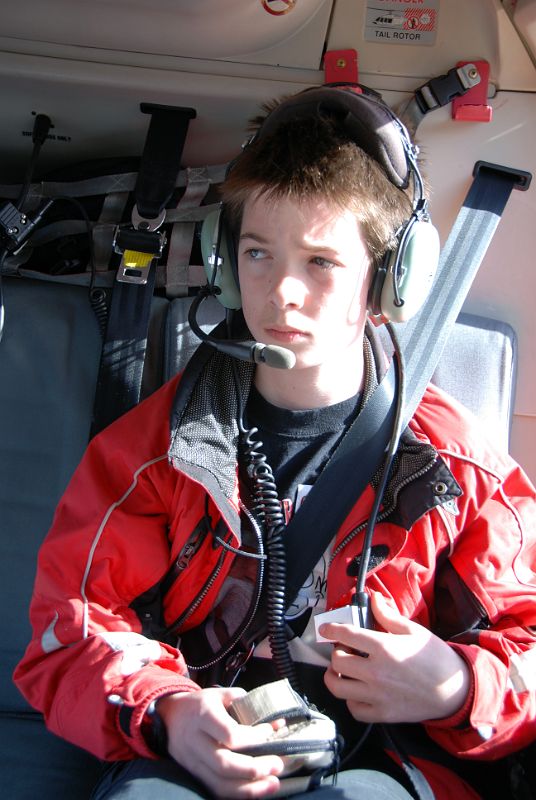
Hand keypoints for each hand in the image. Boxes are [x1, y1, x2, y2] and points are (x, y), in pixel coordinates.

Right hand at [157, 687, 283, 798]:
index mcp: (204, 716)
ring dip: (250, 788)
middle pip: (225, 764)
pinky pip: (216, 790)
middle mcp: (196, 741)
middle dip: (255, 768)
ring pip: (220, 784)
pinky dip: (238, 794)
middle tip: (277, 764)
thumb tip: (275, 721)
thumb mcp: (220, 694)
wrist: (169, 717)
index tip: (271, 731)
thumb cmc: (200, 705)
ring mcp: (193, 762)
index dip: (254, 737)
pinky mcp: (194, 775)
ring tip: (273, 783)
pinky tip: (257, 790)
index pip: (230, 734)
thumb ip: (245, 704)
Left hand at [322, 592, 470, 723]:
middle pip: (337, 660)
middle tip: (345, 648)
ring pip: (338, 687)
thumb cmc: (434, 658)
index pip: (346, 634)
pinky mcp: (382, 714)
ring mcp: (377, 696)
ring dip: (335, 676)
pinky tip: (356, 690)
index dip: (331, 628)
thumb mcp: (412, 630)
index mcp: (383, 648)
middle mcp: (375, 672)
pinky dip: (350, 700)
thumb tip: (373, 598)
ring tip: (342, 670)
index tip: (325, 628)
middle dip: (337, 651)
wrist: (455, 690)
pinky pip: (354, 709)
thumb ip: (388, 615)